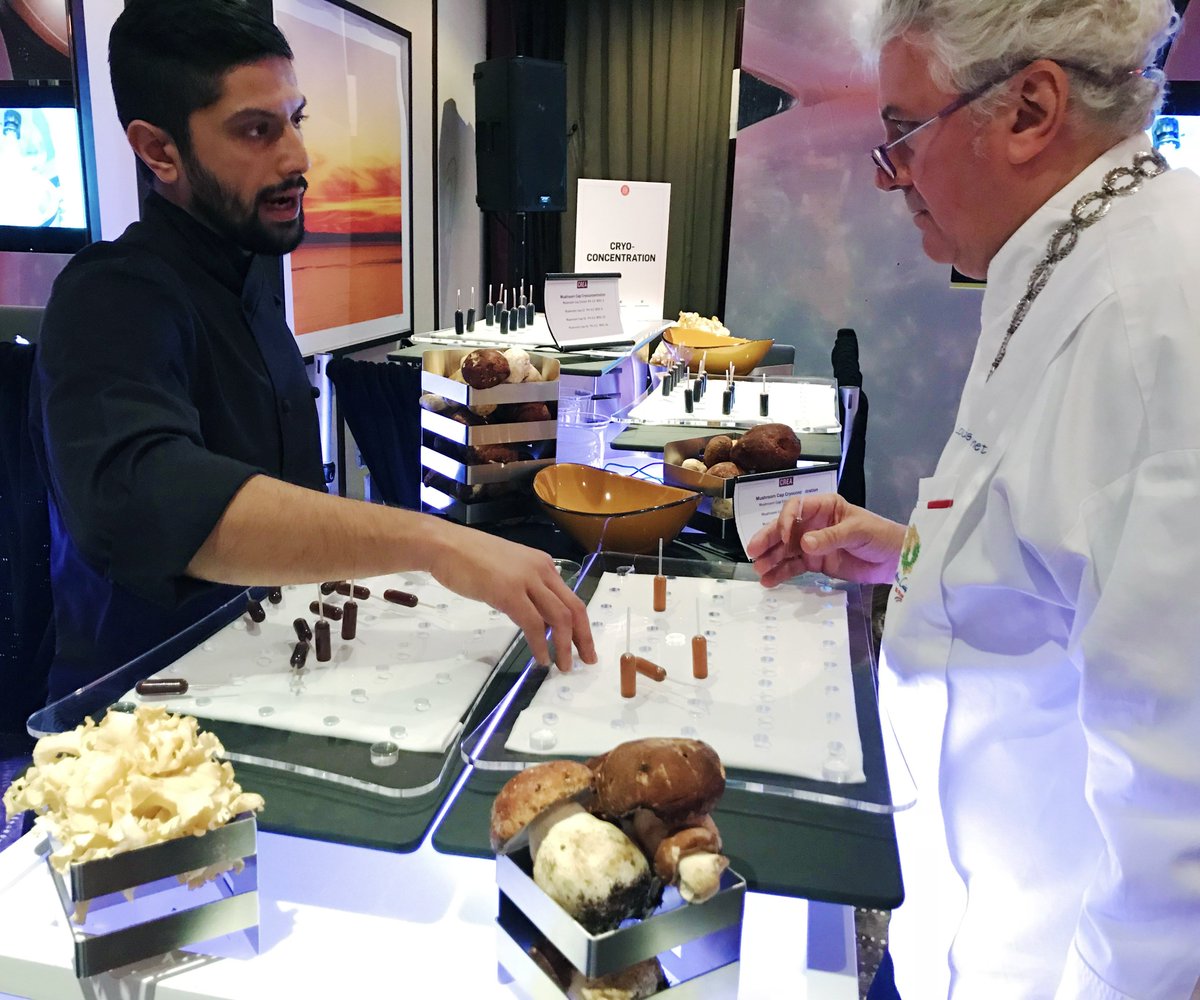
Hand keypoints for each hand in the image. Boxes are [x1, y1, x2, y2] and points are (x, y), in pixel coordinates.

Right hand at [426, 527, 596, 670]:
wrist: (445, 545)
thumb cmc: (469, 557)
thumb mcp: (508, 569)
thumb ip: (525, 588)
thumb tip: (534, 614)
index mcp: (543, 564)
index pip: (571, 598)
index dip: (582, 624)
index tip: (584, 644)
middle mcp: (542, 570)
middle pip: (574, 608)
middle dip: (583, 638)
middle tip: (587, 660)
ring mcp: (526, 580)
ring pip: (559, 617)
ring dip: (564, 645)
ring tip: (564, 665)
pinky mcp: (509, 593)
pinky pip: (533, 624)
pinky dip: (540, 644)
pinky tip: (541, 658)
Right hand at [746, 493, 904, 586]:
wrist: (895, 561)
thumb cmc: (880, 536)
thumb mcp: (858, 531)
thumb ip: (830, 537)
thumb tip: (804, 544)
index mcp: (824, 507)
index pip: (796, 508)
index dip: (786, 520)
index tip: (784, 535)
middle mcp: (814, 523)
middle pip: (785, 529)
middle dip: (768, 539)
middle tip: (753, 552)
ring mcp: (813, 544)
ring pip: (786, 549)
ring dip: (771, 558)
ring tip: (758, 570)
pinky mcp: (816, 563)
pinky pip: (794, 567)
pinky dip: (781, 573)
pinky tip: (769, 581)